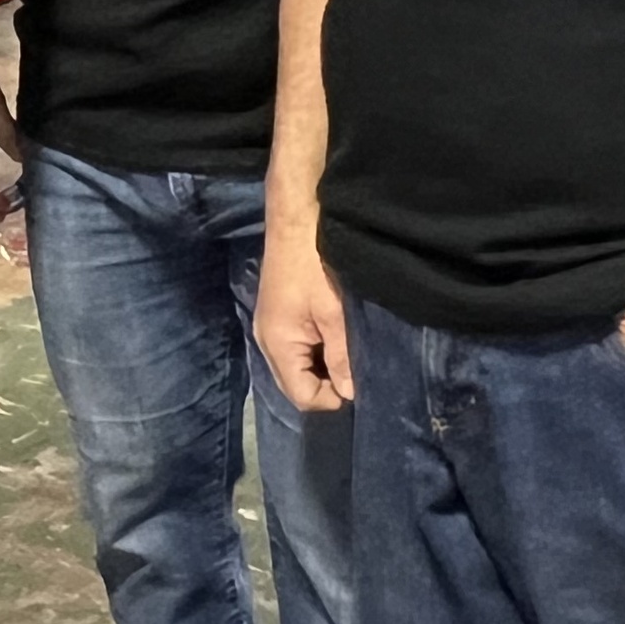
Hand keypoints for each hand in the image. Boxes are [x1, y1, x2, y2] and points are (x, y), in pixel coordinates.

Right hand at [255, 227, 354, 411]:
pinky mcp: (276, 319)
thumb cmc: (315, 267)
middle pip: (294, 386)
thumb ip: (341, 357)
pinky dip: (314, 355)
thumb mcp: (334, 315)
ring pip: (294, 369)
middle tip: (354, 373)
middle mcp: (266, 342)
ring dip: (320, 370)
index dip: (331, 398)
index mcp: (277, 344)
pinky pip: (294, 352)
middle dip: (324, 387)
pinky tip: (333, 343)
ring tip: (346, 358)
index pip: (302, 395)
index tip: (358, 385)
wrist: (295, 225)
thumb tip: (349, 393)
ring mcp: (268, 330)